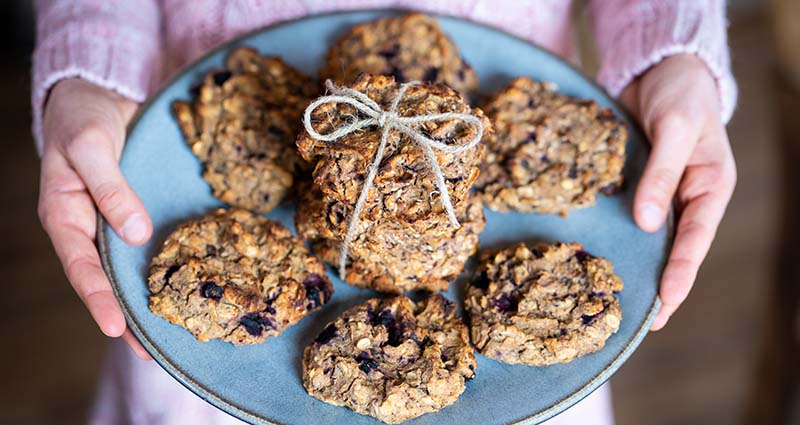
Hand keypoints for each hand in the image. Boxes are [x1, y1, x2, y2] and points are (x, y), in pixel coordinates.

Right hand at [38, 78, 152, 358]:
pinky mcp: (138, 212)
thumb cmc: (83, 119)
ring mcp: (114, 222)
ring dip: (149, 298)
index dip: (99, 299)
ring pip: (130, 268)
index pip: (82, 268)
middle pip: (108, 280)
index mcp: (65, 216)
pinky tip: (186, 285)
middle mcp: (89, 226)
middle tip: (153, 352)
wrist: (101, 95)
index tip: (118, 329)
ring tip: (173, 334)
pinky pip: (150, 245)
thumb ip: (111, 190)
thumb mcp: (91, 147)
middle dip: (129, 316)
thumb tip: (135, 235)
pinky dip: (164, 267)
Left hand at [619, 54, 736, 330]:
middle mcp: (687, 198)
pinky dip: (618, 239)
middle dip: (660, 285)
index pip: (695, 240)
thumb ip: (662, 174)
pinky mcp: (635, 187)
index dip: (680, 274)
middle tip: (643, 323)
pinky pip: (627, 219)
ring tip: (618, 302)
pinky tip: (600, 259)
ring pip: (650, 240)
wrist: (660, 70)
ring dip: (638, 267)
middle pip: (674, 250)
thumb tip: (647, 223)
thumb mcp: (675, 128)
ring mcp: (660, 194)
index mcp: (710, 188)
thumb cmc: (680, 94)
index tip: (665, 304)